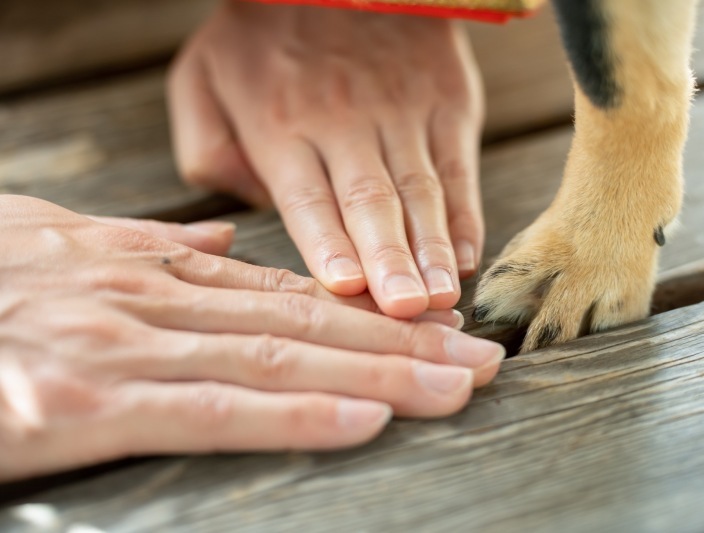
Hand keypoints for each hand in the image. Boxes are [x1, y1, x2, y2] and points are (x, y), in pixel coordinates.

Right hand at [0, 196, 503, 481]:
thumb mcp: (55, 243)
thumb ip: (146, 248)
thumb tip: (223, 246)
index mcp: (151, 270)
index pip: (287, 295)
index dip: (368, 316)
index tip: (435, 328)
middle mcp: (153, 298)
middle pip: (306, 324)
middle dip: (403, 343)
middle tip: (482, 359)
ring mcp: (124, 344)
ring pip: (281, 357)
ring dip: (381, 374)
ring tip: (459, 386)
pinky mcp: (83, 400)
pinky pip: (212, 407)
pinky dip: (296, 413)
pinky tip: (366, 421)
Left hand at [167, 3, 484, 317]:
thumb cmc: (264, 34)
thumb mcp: (203, 75)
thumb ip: (207, 145)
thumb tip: (250, 204)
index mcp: (281, 124)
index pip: (308, 198)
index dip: (329, 246)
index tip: (348, 291)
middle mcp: (345, 123)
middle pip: (370, 202)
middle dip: (389, 262)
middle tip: (406, 312)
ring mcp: (402, 112)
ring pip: (419, 190)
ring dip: (432, 248)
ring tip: (443, 296)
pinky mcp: (445, 102)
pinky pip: (458, 166)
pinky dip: (465, 214)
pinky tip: (466, 256)